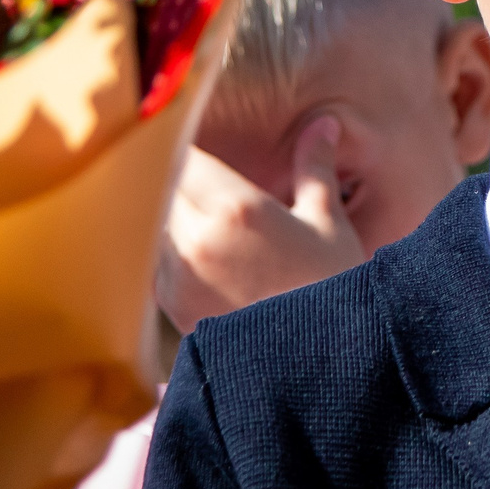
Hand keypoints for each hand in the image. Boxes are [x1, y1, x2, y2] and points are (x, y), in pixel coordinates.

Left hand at [156, 119, 365, 332]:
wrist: (323, 366)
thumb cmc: (332, 291)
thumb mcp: (330, 225)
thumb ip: (314, 168)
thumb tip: (323, 123)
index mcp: (237, 208)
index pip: (187, 155)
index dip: (192, 146)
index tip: (202, 145)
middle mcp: (197, 239)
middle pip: (165, 187)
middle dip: (182, 182)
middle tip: (208, 184)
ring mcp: (179, 276)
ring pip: (157, 224)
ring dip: (175, 218)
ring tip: (214, 227)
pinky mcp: (171, 308)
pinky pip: (158, 263)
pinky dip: (175, 254)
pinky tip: (211, 262)